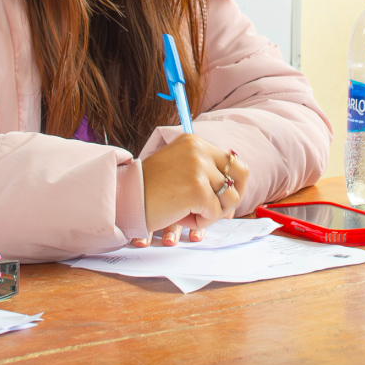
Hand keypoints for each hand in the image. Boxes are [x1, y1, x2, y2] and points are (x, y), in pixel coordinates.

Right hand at [135, 135, 249, 245]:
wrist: (124, 199)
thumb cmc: (148, 189)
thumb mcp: (178, 169)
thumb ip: (203, 172)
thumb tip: (235, 191)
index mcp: (194, 142)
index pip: (232, 160)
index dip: (233, 183)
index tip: (223, 199)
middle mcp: (198, 150)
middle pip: (241, 174)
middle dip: (235, 195)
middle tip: (219, 211)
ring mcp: (198, 168)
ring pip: (229, 197)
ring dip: (213, 212)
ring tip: (190, 215)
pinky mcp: (197, 189)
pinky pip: (215, 213)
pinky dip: (201, 222)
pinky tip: (182, 219)